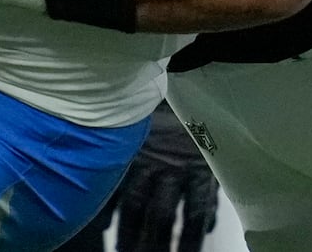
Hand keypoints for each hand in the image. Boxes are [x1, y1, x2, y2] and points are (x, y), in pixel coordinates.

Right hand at [115, 103, 218, 251]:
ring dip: (130, 234)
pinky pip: (115, 182)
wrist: (163, 76)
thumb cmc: (192, 116)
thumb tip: (206, 225)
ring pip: (137, 204)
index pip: (195, 215)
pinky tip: (103, 226)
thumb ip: (204, 189)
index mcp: (197, 169)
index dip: (189, 241)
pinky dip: (109, 205)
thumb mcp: (207, 151)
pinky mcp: (126, 149)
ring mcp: (146, 158)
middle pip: (162, 216)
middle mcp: (171, 167)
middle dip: (156, 244)